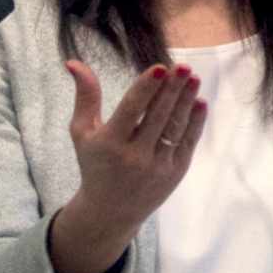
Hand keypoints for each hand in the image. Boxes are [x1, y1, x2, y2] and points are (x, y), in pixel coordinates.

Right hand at [50, 60, 207, 272]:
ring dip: (186, 102)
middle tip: (183, 66)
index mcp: (110, 143)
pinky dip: (195, 122)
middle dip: (172, 90)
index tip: (159, 68)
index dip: (146, 88)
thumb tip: (74, 61)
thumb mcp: (82, 132)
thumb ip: (85, 96)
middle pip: (157, 117)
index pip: (131, 111)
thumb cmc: (95, 164)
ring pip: (175, 128)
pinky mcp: (174, 173)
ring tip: (193, 78)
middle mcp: (134, 156)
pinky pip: (187, 142)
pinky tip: (199, 101)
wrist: (111, 211)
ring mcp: (157, 166)